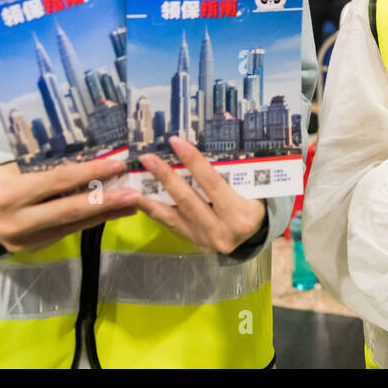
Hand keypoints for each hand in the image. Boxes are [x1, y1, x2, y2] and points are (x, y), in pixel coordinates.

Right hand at [0, 156, 139, 253]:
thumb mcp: (16, 169)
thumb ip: (48, 169)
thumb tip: (93, 163)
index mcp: (11, 194)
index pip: (58, 181)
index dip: (90, 172)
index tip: (117, 164)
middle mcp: (17, 221)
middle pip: (69, 210)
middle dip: (105, 202)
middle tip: (134, 194)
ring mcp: (24, 240)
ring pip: (72, 225)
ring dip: (104, 214)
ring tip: (130, 204)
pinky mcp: (32, 249)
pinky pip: (66, 233)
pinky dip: (89, 222)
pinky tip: (109, 214)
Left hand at [136, 137, 266, 254]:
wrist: (256, 235)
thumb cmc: (254, 202)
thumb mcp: (251, 187)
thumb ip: (228, 174)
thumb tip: (195, 150)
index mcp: (240, 213)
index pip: (211, 183)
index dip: (193, 161)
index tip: (175, 142)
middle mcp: (222, 231)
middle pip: (188, 200)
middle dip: (165, 176)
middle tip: (148, 158)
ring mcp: (206, 241)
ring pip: (173, 216)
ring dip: (150, 198)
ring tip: (132, 183)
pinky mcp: (194, 244)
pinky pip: (171, 225)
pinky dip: (155, 211)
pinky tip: (140, 200)